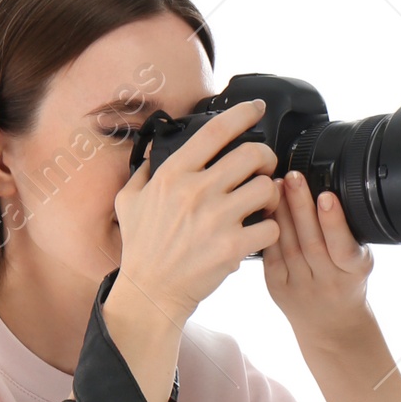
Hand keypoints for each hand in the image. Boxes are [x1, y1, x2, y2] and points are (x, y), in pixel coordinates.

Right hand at [110, 98, 281, 329]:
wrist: (150, 293)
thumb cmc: (140, 249)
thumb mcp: (129, 202)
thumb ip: (144, 172)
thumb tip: (153, 150)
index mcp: (173, 175)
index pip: (216, 131)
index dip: (244, 113)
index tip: (257, 108)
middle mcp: (196, 192)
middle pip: (252, 154)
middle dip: (266, 157)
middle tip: (264, 168)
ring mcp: (216, 219)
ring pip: (267, 189)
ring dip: (271, 194)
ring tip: (263, 202)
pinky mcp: (232, 247)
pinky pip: (270, 227)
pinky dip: (271, 229)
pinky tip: (260, 232)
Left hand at [262, 172, 377, 357]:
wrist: (332, 326)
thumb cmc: (346, 284)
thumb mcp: (359, 261)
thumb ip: (347, 235)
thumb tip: (326, 188)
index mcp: (353, 272)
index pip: (343, 247)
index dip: (334, 222)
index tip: (327, 197)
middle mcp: (326, 282)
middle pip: (310, 242)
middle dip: (301, 206)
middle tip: (293, 177)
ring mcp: (299, 288)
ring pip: (288, 247)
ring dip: (281, 214)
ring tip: (276, 186)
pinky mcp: (278, 289)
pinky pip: (271, 257)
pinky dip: (268, 232)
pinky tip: (266, 211)